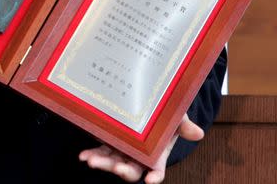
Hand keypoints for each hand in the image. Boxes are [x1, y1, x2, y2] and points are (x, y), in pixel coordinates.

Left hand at [78, 114, 203, 182]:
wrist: (149, 104)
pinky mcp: (110, 142)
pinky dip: (93, 153)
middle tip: (116, 168)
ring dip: (102, 163)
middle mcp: (139, 157)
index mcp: (158, 155)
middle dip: (122, 170)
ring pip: (113, 162)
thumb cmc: (166, 114)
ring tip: (90, 161)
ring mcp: (123, 151)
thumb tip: (198, 133)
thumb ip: (184, 125)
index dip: (155, 176)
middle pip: (131, 170)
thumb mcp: (177, 117)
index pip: (157, 170)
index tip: (151, 181)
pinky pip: (101, 150)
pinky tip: (83, 155)